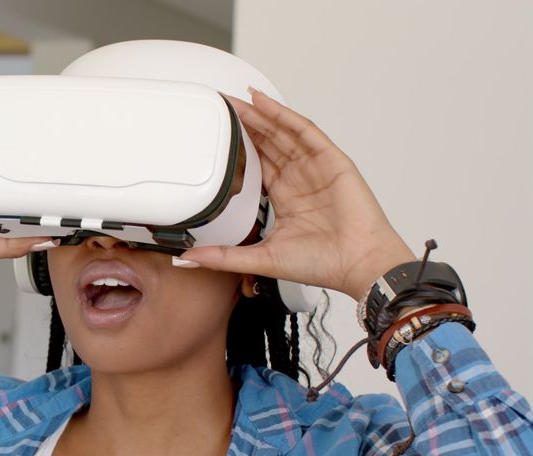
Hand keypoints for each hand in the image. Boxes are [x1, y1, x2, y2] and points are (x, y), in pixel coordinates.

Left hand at [178, 88, 414, 298]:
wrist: (357, 264)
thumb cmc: (322, 263)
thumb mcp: (260, 258)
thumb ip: (223, 256)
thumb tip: (189, 258)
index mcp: (285, 198)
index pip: (257, 164)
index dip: (239, 148)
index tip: (216, 136)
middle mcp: (300, 180)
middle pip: (268, 142)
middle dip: (245, 124)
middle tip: (221, 107)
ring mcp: (316, 168)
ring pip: (283, 132)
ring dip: (260, 115)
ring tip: (237, 100)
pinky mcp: (332, 161)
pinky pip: (305, 131)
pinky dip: (284, 115)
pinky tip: (265, 103)